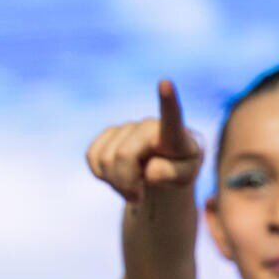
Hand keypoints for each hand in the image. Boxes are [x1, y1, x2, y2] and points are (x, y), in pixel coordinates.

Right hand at [85, 79, 203, 204]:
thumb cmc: (180, 168)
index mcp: (174, 134)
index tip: (165, 82)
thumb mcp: (186, 177)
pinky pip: (92, 157)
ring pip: (105, 159)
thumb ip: (173, 174)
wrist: (165, 165)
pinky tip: (119, 177)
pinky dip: (102, 176)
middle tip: (138, 196)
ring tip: (134, 187)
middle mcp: (148, 125)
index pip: (171, 117)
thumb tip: (150, 171)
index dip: (167, 100)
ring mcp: (127, 128)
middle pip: (123, 156)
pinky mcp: (108, 135)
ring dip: (116, 183)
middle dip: (126, 182)